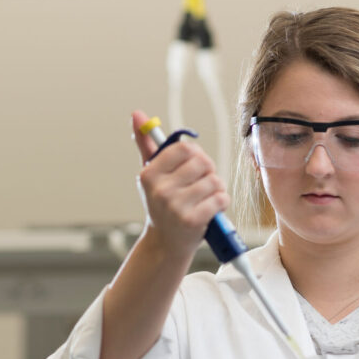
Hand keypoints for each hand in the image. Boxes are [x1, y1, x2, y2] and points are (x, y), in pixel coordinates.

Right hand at [131, 110, 229, 256]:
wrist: (165, 244)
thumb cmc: (161, 204)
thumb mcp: (151, 175)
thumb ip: (146, 144)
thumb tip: (137, 114)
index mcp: (149, 174)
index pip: (186, 148)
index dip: (196, 156)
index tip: (193, 168)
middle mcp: (159, 189)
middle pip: (203, 162)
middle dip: (209, 172)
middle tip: (201, 184)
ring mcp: (175, 206)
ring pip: (214, 181)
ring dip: (217, 188)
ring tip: (206, 198)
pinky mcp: (192, 220)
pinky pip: (220, 198)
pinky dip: (221, 202)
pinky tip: (212, 209)